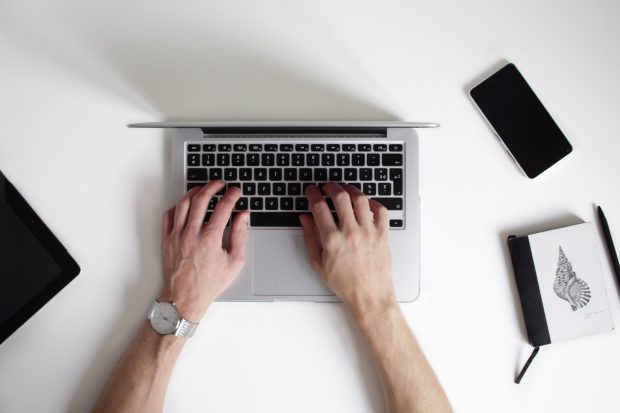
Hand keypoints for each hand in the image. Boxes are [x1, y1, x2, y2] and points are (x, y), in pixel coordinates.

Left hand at [160, 181, 248, 320]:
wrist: (185, 298)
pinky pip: (168, 215)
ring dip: (194, 192)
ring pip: (183, 204)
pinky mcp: (166, 239)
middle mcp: (191, 234)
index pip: (223, 208)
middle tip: (219, 184)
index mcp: (210, 239)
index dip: (231, 195)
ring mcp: (176, 235)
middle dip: (212, 187)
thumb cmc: (209, 283)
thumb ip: (240, 236)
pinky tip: (184, 203)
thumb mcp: (234, 262)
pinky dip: (177, 205)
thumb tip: (243, 217)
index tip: (235, 191)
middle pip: (201, 199)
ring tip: (202, 188)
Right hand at [299, 183, 396, 316]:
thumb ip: (310, 237)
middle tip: (326, 186)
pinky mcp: (383, 234)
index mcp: (332, 239)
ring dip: (350, 189)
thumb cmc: (344, 283)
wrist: (369, 295)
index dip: (313, 193)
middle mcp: (351, 232)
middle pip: (340, 196)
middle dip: (330, 186)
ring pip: (360, 199)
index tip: (311, 190)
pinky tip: (366, 203)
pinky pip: (381, 210)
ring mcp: (369, 232)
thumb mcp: (318, 263)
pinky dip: (373, 202)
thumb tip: (304, 218)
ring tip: (344, 189)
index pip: (319, 207)